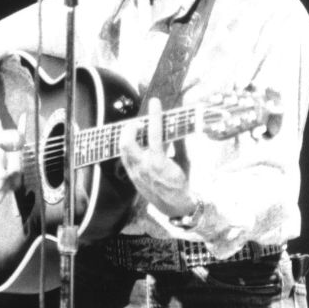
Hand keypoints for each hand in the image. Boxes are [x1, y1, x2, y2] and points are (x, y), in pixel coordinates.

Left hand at [119, 97, 193, 217]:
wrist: (174, 205)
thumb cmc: (181, 182)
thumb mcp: (185, 161)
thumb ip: (179, 142)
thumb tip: (178, 124)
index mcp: (159, 163)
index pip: (154, 134)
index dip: (154, 115)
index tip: (155, 102)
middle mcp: (144, 168)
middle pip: (127, 141)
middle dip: (131, 127)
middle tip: (140, 122)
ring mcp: (135, 172)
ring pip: (123, 148)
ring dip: (128, 135)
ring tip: (138, 130)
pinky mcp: (132, 176)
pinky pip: (125, 157)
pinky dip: (129, 147)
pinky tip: (137, 143)